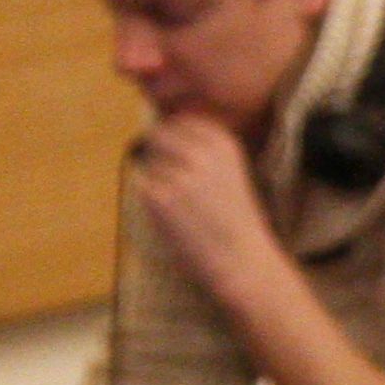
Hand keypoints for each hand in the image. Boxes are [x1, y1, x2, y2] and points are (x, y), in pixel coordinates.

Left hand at [131, 106, 288, 305]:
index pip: (180, 122)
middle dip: (163, 157)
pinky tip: (177, 218)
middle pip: (159, 135)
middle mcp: (200, 150)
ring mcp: (177, 172)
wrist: (242, 262)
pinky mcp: (157, 195)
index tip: (189, 167)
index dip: (178, 144)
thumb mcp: (229, 170)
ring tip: (185, 208)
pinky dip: (153, 202)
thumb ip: (200, 147)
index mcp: (221, 140)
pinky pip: (142, 185)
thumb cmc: (234, 221)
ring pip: (149, 162)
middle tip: (181, 189)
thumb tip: (159, 129)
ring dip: (159, 181)